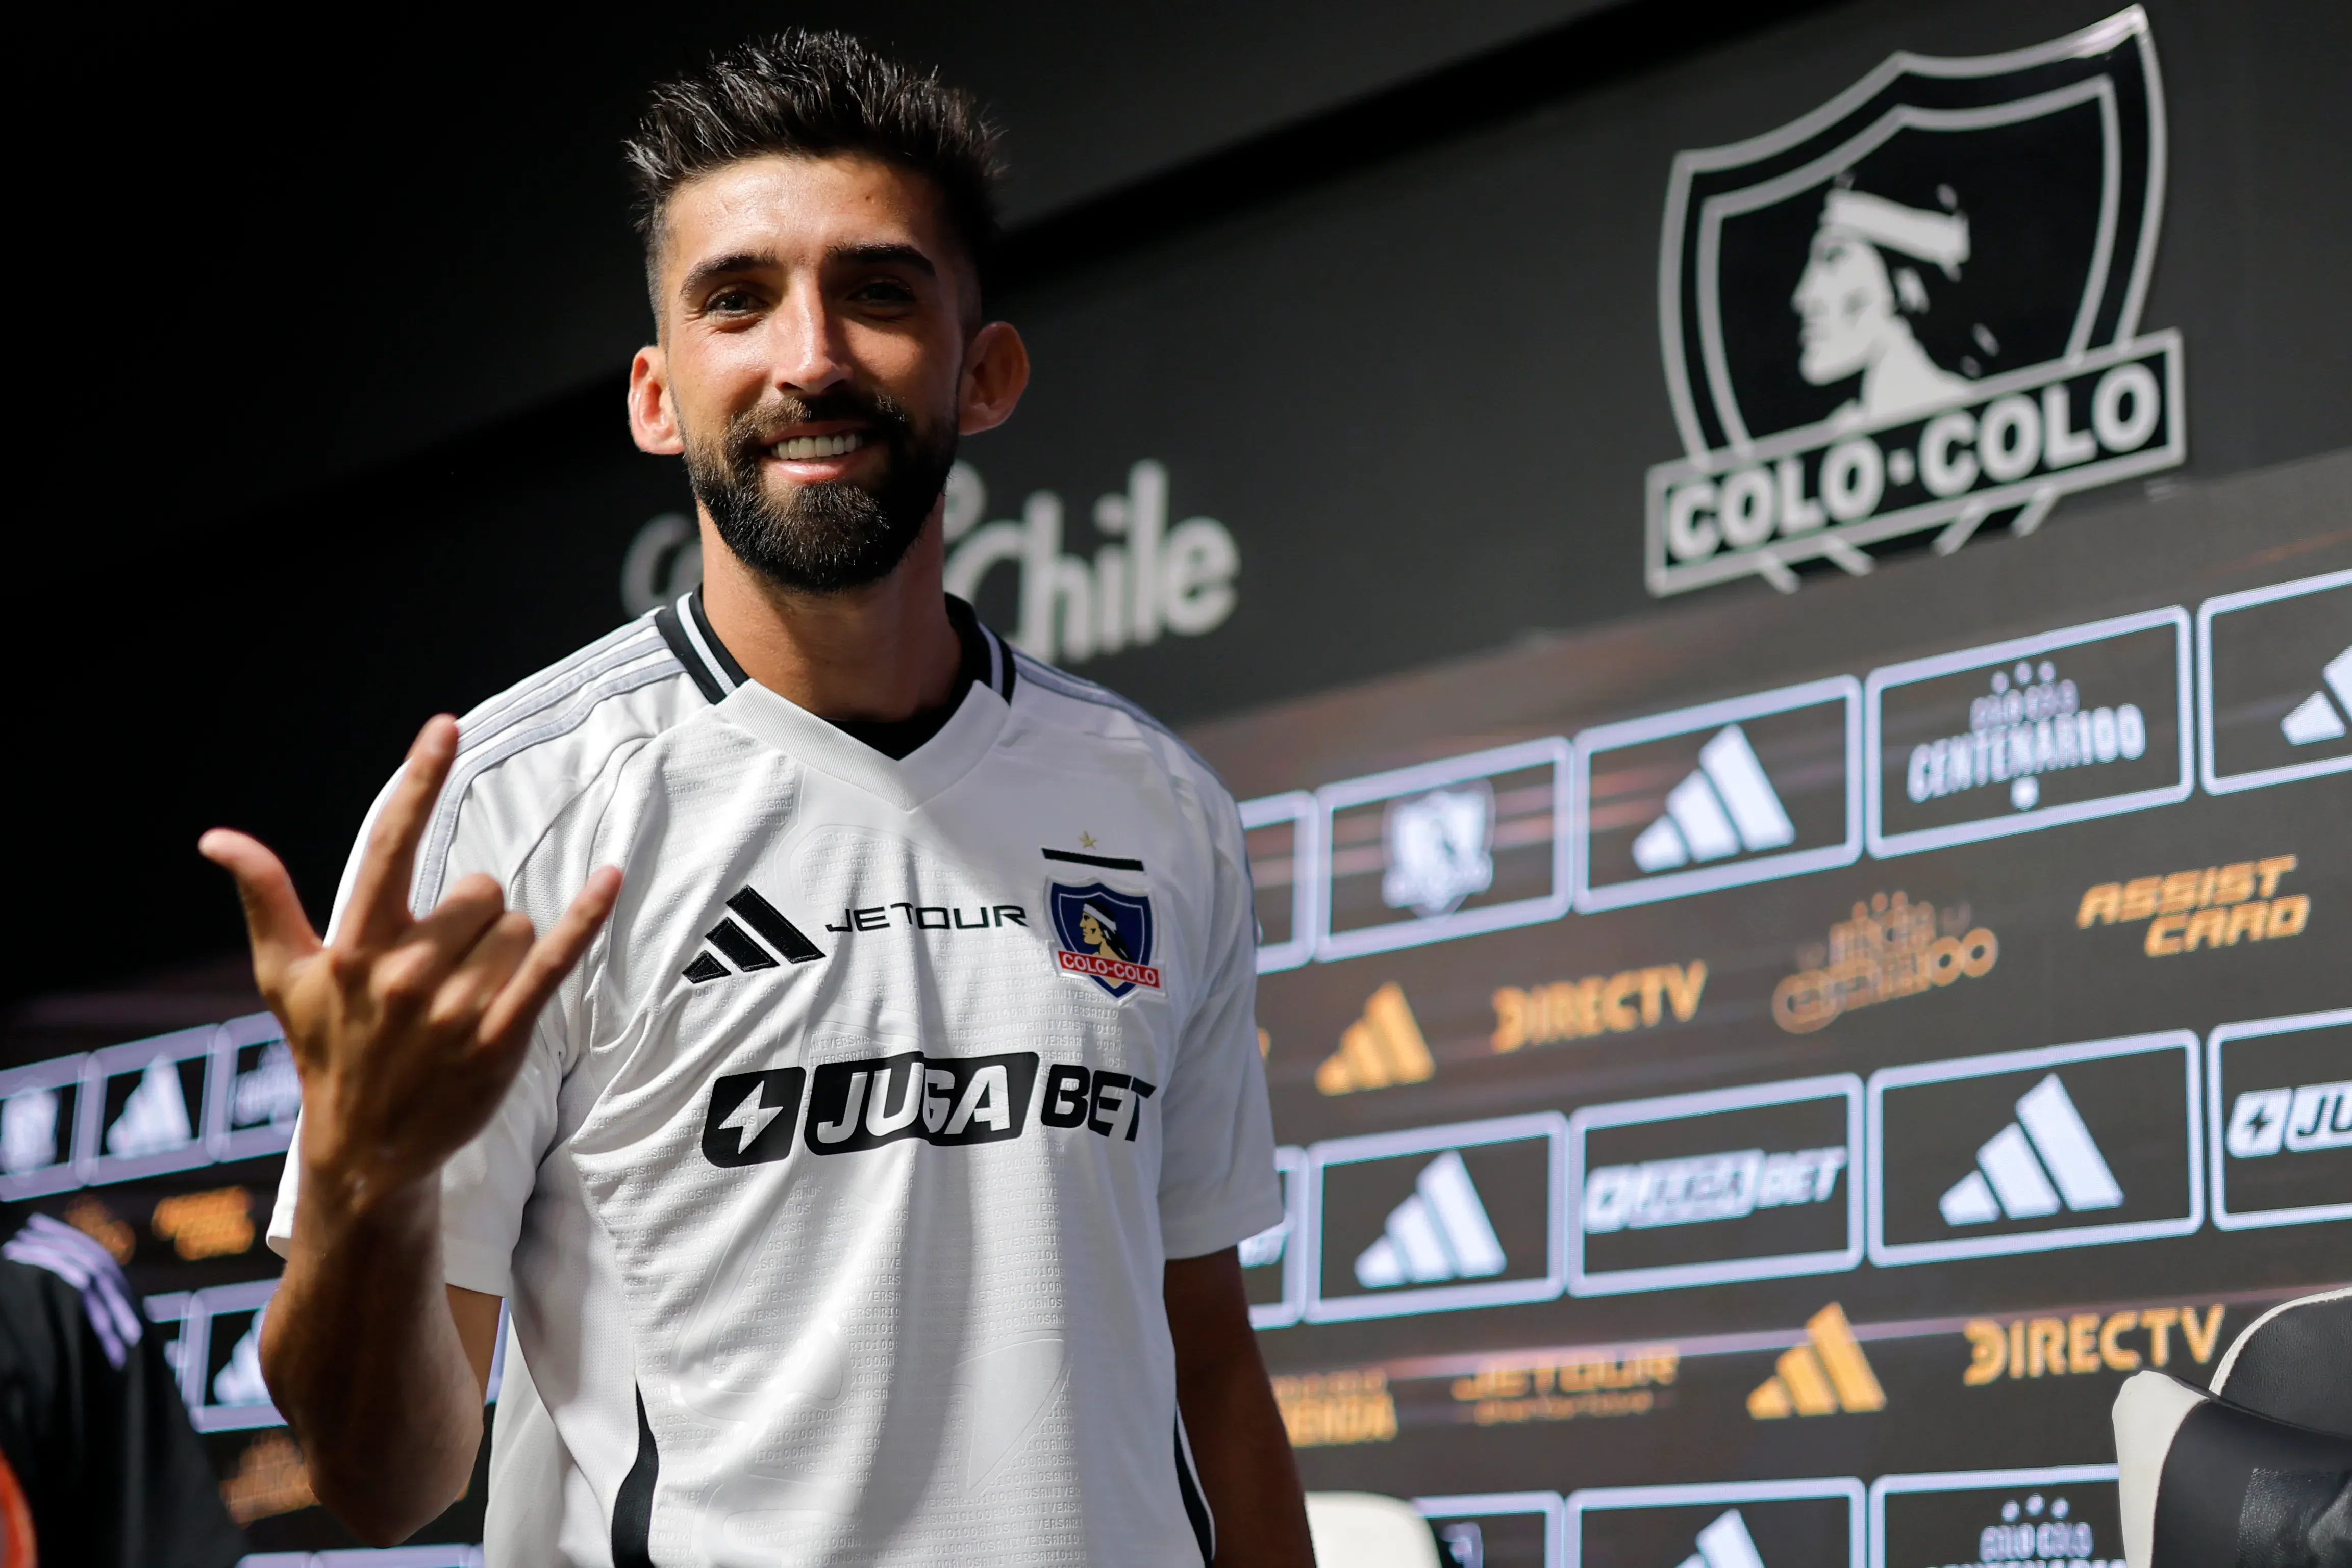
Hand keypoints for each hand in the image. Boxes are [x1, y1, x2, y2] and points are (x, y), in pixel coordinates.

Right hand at [201, 715, 620, 1213]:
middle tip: (442, 970)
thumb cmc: (330, 1049)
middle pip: (482, 892)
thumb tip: (217, 838)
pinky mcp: (500, 1040)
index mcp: (358, 947)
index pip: (389, 844)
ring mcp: (455, 1010)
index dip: (419, 781)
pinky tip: (610, 878)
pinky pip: (553, 961)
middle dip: (473, 920)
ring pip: (518, 927)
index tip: (446, 725)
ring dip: (505, 952)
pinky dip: (585, 918)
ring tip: (467, 997)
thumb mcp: (289, 977)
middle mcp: (405, 974)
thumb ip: (265, 899)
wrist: (366, 1151)